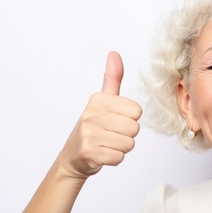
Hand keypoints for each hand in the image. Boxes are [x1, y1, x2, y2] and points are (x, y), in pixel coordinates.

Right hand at [59, 51, 142, 178]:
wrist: (74, 155)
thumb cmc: (94, 126)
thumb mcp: (103, 100)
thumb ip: (112, 78)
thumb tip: (114, 53)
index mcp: (98, 99)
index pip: (137, 112)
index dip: (130, 119)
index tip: (115, 120)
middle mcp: (91, 114)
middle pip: (134, 129)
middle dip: (127, 135)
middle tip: (110, 134)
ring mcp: (88, 134)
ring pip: (129, 144)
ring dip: (121, 147)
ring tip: (106, 143)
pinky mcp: (89, 152)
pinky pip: (119, 157)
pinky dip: (114, 159)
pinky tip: (102, 153)